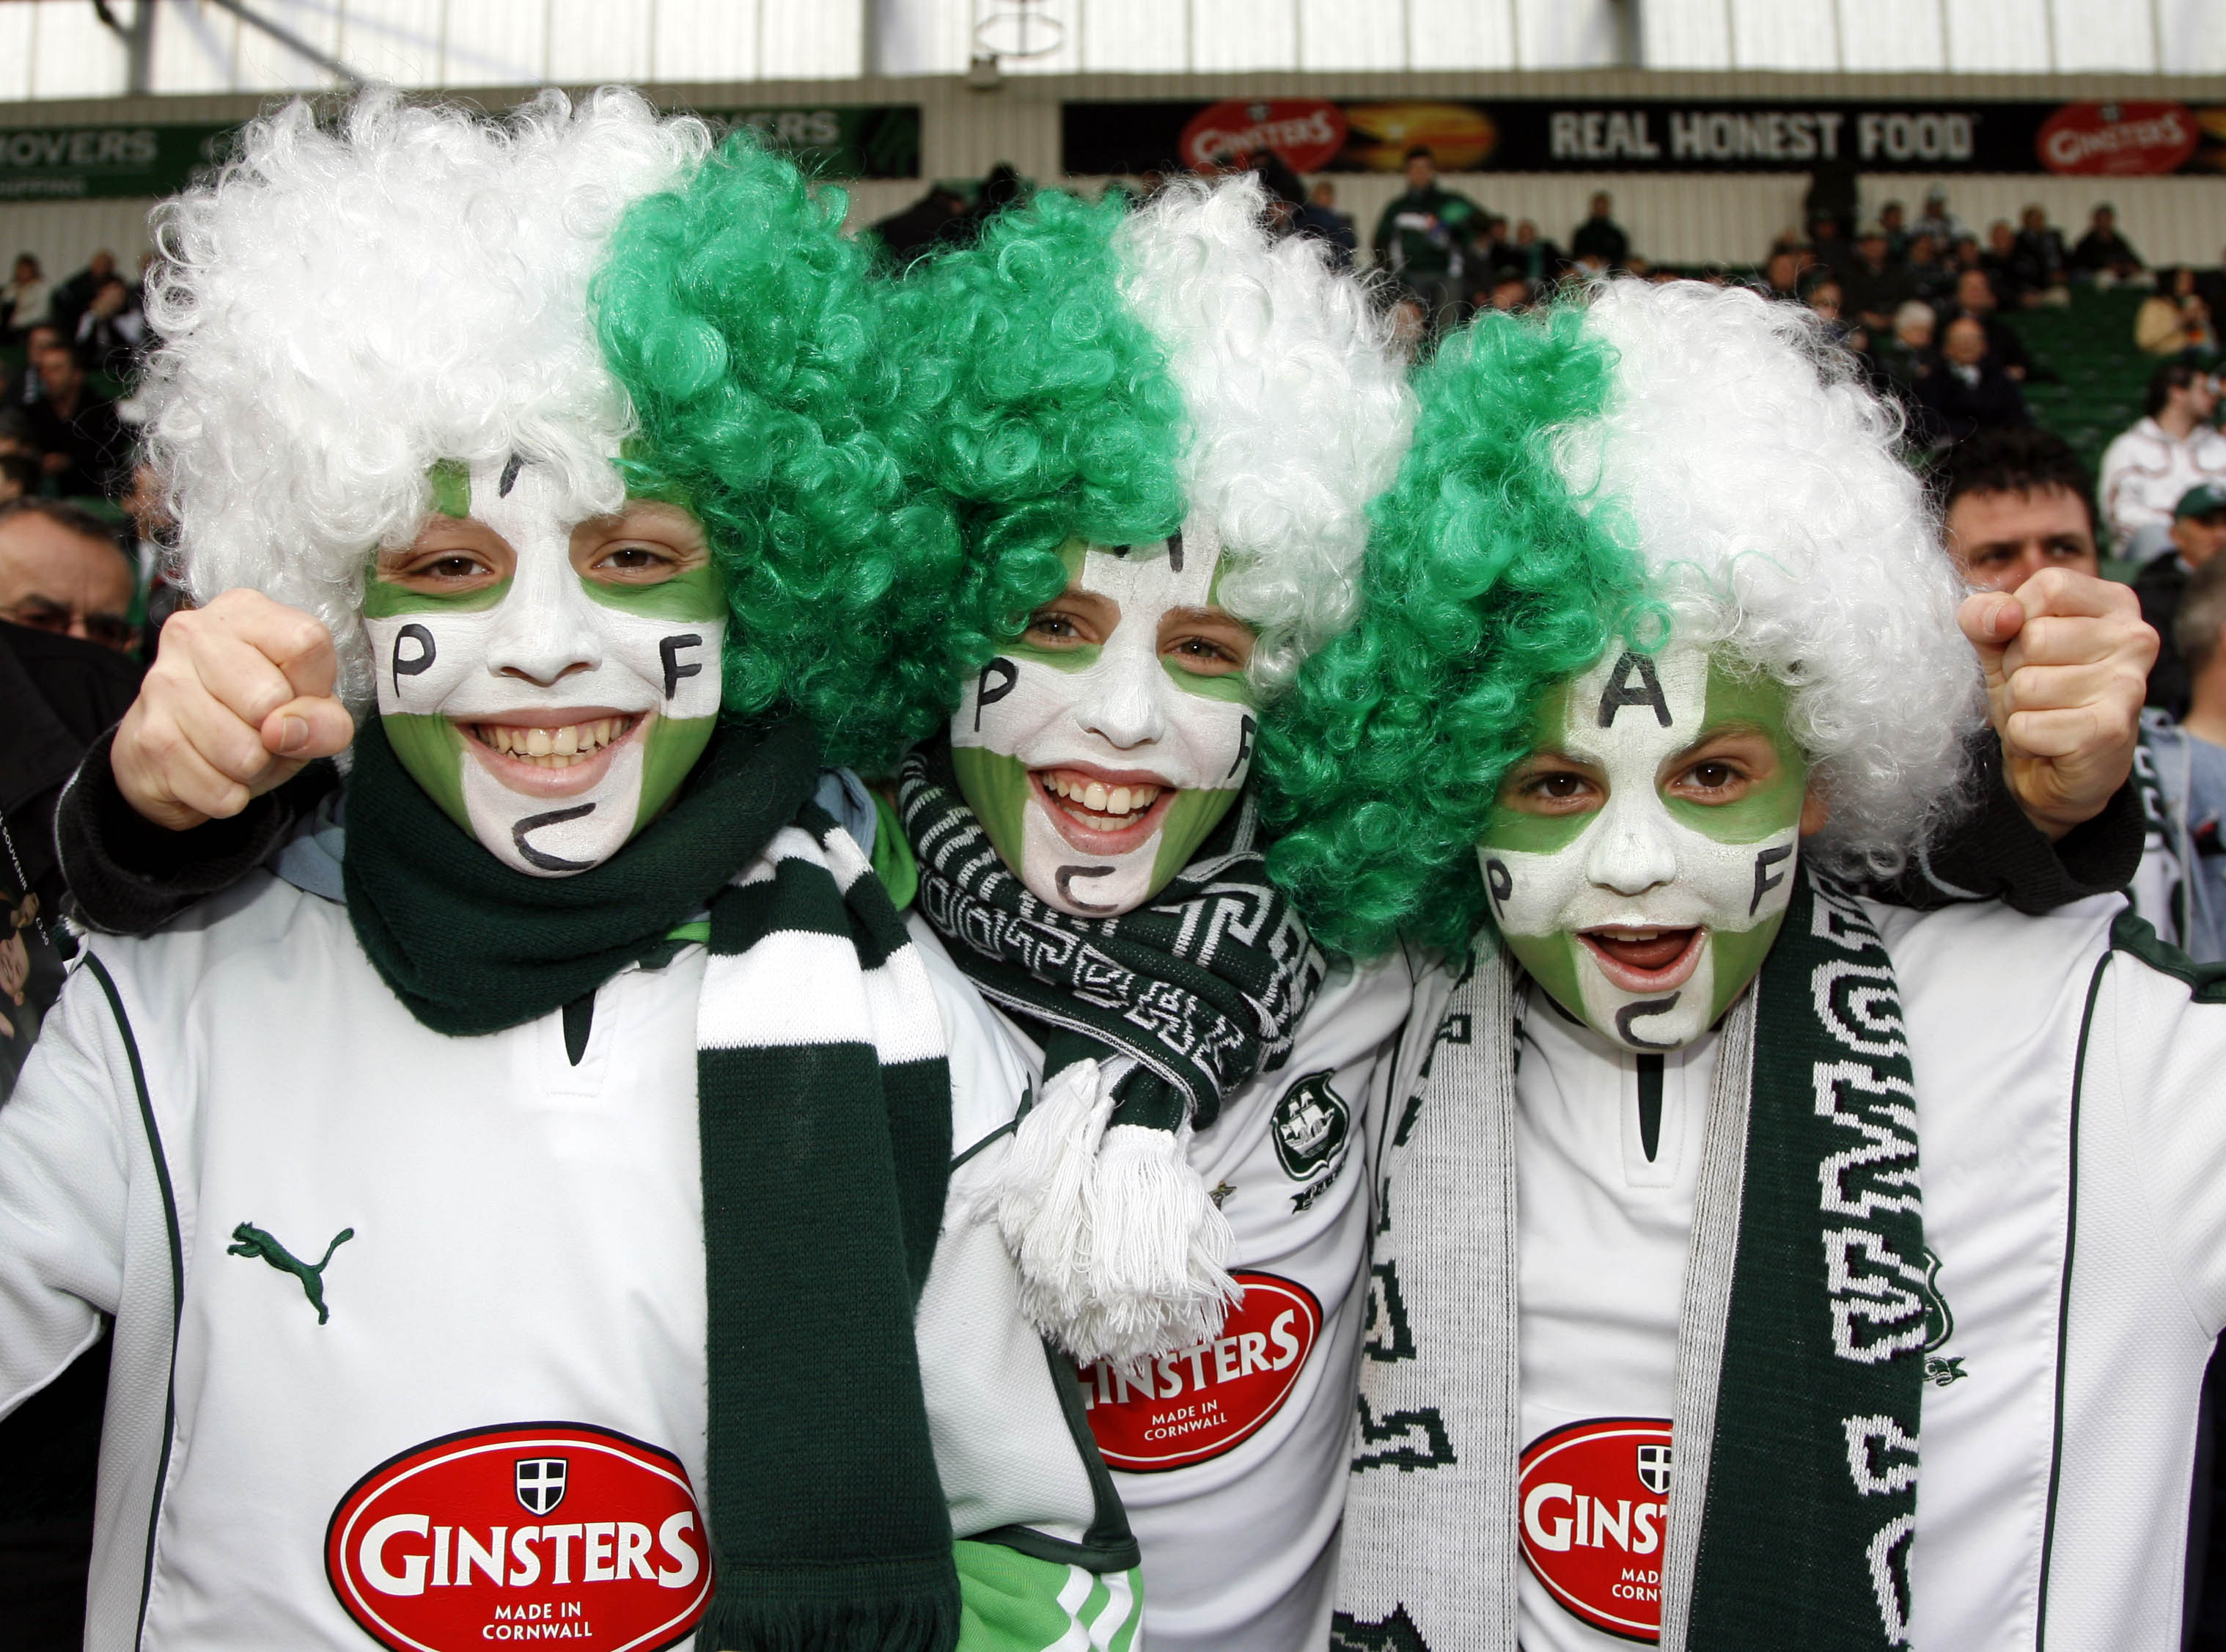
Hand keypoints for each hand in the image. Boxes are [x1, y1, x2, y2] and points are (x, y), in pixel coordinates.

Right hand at [112, 589, 354, 829]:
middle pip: (271, 699)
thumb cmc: (252, 719)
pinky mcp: (147, 736)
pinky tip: (211, 772)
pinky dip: (228, 795)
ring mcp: (162, 682)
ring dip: (253, 769)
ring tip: (238, 752)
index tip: (297, 698)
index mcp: (244, 613)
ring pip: (244, 752)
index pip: (306, 641)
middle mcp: (194, 633)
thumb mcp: (307, 711)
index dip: (314, 687)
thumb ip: (324, 719)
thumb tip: (286, 731)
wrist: (168, 755)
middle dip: (279, 736)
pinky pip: (218, 790)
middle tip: (263, 731)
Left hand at [1959, 568, 2155, 840]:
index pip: (2050, 586)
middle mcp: (2135, 638)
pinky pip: (2026, 725)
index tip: (2028, 646)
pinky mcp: (2109, 731)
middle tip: (2037, 690)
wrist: (2061, 771)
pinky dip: (2022, 738)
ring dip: (2017, 708)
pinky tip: (2047, 741)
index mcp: (2115, 604)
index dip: (2017, 618)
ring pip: (2027, 685)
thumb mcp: (2003, 645)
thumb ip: (1987, 616)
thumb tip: (2002, 615)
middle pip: (2035, 637)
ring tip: (2044, 715)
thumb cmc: (2037, 695)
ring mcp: (2127, 685)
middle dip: (2015, 670)